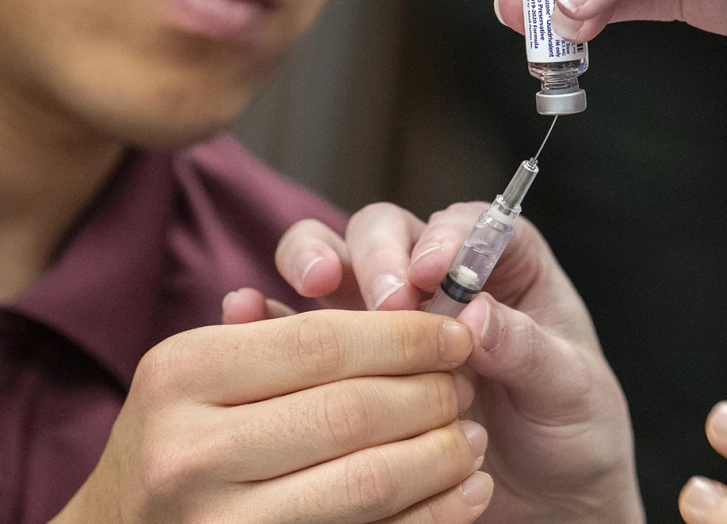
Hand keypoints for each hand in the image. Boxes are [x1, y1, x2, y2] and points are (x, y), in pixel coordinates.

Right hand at [54, 311, 491, 523]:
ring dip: (442, 456)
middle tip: (466, 385)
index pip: (323, 341)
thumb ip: (283, 332)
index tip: (456, 331)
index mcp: (182, 374)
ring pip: (369, 481)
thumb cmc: (178, 438)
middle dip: (432, 394)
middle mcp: (188, 452)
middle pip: (353, 411)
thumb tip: (406, 300)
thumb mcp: (204, 372)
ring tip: (472, 437)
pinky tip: (467, 492)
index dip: (406, 335)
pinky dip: (432, 514)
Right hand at [231, 202, 643, 523]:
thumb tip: (477, 315)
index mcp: (508, 268)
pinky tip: (250, 310)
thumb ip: (529, 349)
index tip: (438, 271)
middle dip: (382, 253)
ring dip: (320, 260)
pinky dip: (273, 314)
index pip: (470, 224)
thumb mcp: (570, 389)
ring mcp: (389, 319)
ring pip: (339, 261)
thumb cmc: (574, 431)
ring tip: (316, 286)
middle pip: (393, 231)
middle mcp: (441, 281)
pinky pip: (304, 328)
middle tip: (387, 300)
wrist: (552, 500)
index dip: (448, 235)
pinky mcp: (351, 362)